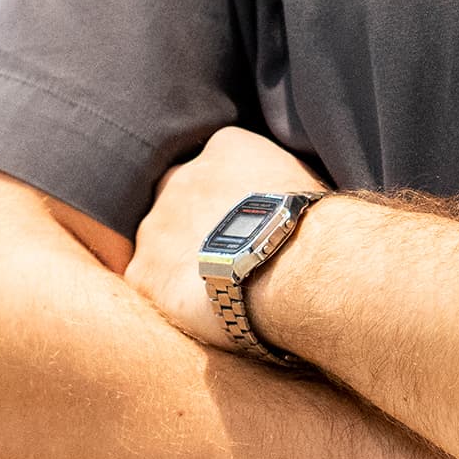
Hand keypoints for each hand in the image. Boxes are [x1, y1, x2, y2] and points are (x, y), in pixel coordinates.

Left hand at [134, 123, 325, 353]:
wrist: (296, 268)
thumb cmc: (314, 229)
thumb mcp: (305, 181)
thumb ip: (278, 182)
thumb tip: (283, 201)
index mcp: (224, 147)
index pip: (217, 167)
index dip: (231, 198)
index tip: (247, 223)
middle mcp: (181, 177)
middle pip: (180, 200)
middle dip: (197, 225)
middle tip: (229, 257)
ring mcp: (156, 225)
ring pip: (159, 243)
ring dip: (181, 263)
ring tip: (218, 289)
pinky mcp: (143, 272)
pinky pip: (149, 285)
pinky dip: (170, 298)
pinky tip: (200, 311)